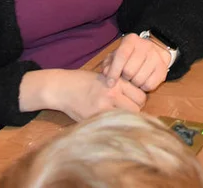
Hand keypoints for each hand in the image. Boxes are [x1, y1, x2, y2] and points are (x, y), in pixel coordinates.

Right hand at [20, 68, 145, 121]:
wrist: (62, 88)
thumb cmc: (84, 81)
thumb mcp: (105, 77)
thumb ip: (121, 86)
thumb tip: (140, 99)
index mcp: (116, 83)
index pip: (140, 96)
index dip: (139, 100)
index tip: (134, 102)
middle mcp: (111, 94)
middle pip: (137, 109)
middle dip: (135, 111)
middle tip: (127, 111)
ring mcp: (102, 108)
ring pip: (126, 119)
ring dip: (125, 119)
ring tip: (119, 117)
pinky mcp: (93, 119)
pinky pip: (112, 125)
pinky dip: (113, 125)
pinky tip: (109, 122)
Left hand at [102, 33, 170, 91]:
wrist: (154, 52)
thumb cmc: (130, 56)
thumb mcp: (116, 56)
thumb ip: (108, 64)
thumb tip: (106, 73)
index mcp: (131, 40)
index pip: (121, 56)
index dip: (114, 71)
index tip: (110, 83)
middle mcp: (145, 46)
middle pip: (130, 70)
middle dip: (125, 78)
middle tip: (125, 78)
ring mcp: (156, 56)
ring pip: (139, 79)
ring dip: (134, 84)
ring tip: (133, 79)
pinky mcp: (163, 68)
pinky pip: (150, 85)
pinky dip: (143, 87)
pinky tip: (142, 81)